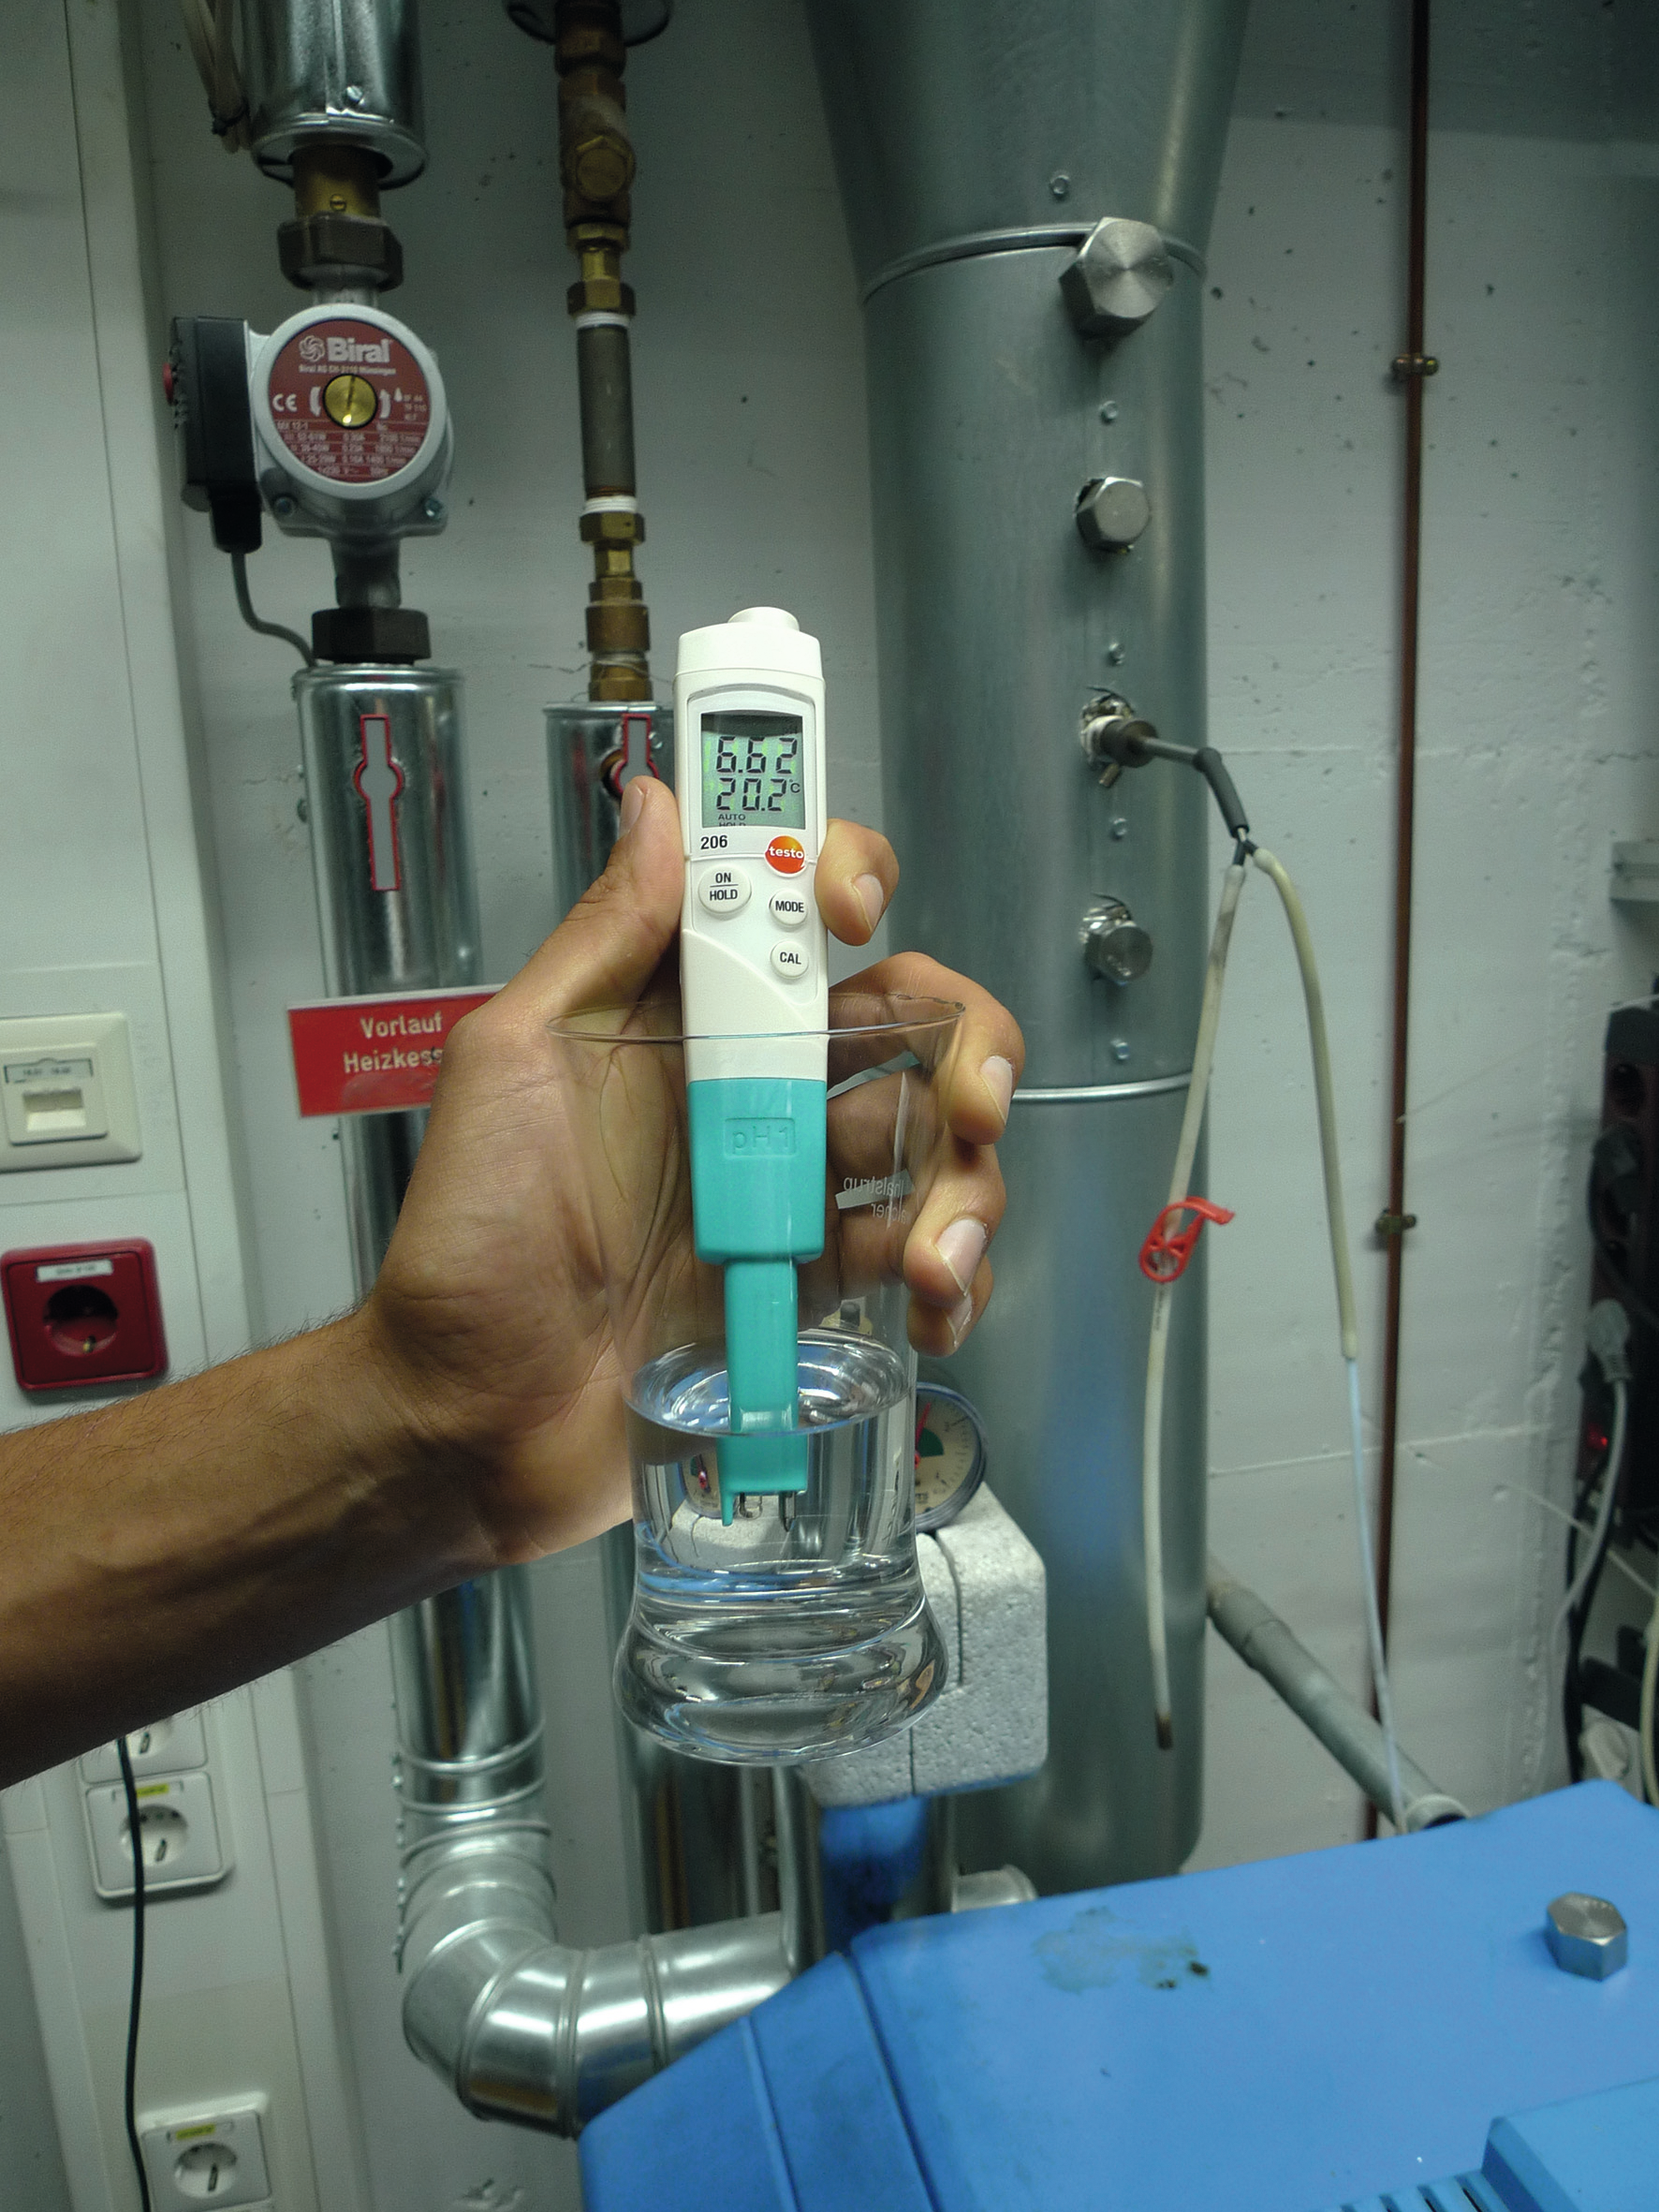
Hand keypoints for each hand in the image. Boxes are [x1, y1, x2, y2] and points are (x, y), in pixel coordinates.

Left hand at [360, 779, 1022, 1562]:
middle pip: (906, 1018)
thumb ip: (600, 940)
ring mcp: (789, 1186)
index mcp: (680, 1018)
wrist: (473, 1428)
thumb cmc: (470, 1248)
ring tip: (932, 1257)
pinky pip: (920, 1255)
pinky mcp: (813, 1284)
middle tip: (970, 1098)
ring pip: (933, 1140)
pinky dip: (953, 1279)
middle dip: (966, 1041)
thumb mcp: (513, 1065)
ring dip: (966, 1185)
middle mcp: (749, 1088)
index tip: (853, 912)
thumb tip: (659, 804)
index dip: (843, 878)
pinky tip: (930, 1309)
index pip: (789, 910)